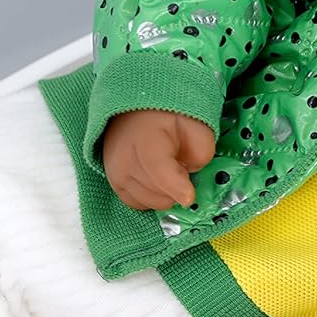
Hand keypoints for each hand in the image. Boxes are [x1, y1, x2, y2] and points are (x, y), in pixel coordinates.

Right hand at [102, 110, 216, 210]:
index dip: (176, 187)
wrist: (140, 112)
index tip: (189, 196)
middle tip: (180, 164)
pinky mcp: (114, 183)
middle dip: (177, 185)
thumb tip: (193, 176)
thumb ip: (201, 153)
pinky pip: (140, 204)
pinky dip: (153, 196)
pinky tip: (158, 180)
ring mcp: (116, 172)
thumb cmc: (169, 115)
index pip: (159, 170)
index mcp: (145, 137)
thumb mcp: (197, 126)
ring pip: (153, 202)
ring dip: (166, 192)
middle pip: (159, 193)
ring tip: (167, 169)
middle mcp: (123, 158)